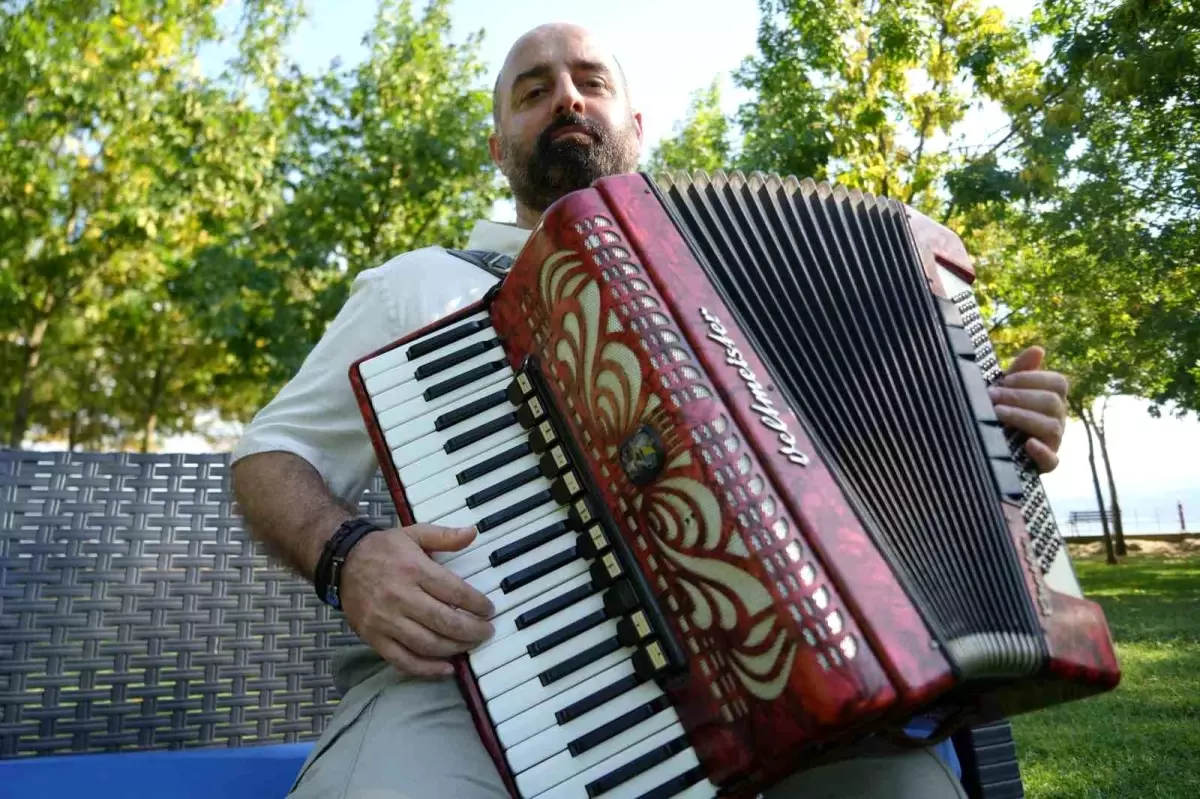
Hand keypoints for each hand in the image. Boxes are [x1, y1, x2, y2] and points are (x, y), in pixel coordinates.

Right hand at [339, 524, 493, 677]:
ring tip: (470, 644)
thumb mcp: (414, 534)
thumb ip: (444, 536)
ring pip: (428, 644)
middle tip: (486, 631)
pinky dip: (427, 669)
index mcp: (414, 570)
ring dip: (455, 648)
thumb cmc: (382, 549)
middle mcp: (400, 596)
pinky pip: (403, 660)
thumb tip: (472, 533)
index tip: (489, 610)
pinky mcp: (374, 637)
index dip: (478, 604)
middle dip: (472, 630)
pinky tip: (447, 668)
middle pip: (445, 621)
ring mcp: (386, 620)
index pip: (455, 592)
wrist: (341, 561)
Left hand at [988, 345, 1068, 472]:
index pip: (1058, 383)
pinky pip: (1052, 461)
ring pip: (1051, 427)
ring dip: (1023, 417)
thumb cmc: (1000, 410)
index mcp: (1052, 398)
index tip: (1005, 379)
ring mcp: (1053, 442)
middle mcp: (1057, 419)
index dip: (1033, 379)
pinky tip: (1027, 443)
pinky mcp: (1046, 463)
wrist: (990, 445)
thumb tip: (1038, 349)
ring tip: (998, 414)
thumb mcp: (1006, 389)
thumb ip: (1021, 370)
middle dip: (1020, 397)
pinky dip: (1041, 452)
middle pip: (1053, 403)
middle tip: (992, 396)